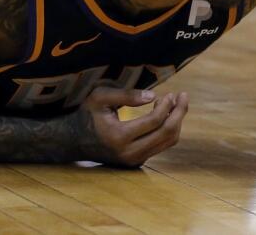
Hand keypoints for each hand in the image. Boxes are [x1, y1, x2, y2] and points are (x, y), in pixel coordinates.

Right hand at [72, 87, 189, 166]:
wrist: (73, 142)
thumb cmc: (87, 115)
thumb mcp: (100, 98)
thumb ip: (126, 95)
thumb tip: (153, 96)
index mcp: (118, 137)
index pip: (155, 121)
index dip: (167, 105)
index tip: (170, 93)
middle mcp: (128, 153)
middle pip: (167, 133)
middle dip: (179, 113)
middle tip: (183, 96)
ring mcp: (133, 160)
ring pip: (168, 142)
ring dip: (176, 121)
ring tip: (175, 104)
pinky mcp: (137, 162)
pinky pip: (161, 146)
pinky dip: (169, 130)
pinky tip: (166, 115)